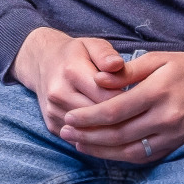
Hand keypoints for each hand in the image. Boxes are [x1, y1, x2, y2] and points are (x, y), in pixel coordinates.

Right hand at [11, 27, 129, 136]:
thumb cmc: (74, 54)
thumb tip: (117, 65)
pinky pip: (79, 139)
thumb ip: (106, 54)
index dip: (128, 101)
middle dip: (121, 119)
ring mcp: (53, 112)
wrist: (41, 64)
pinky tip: (111, 134)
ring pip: (89, 132)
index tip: (142, 100)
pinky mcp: (52, 125)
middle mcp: (59, 94)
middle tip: (140, 116)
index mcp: (71, 71)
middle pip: (98, 117)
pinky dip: (96, 139)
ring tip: (128, 126)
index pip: (107, 96)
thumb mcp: (92, 45)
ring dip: (110, 132)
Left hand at [56, 39, 183, 162]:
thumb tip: (97, 80)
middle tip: (66, 132)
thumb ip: (127, 72)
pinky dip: (120, 156)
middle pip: (118, 133)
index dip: (89, 117)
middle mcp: (166, 117)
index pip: (115, 110)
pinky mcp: (177, 145)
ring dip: (100, 150)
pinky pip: (144, 156)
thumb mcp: (159, 59)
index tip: (70, 118)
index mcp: (159, 92)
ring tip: (78, 144)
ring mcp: (173, 135)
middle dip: (88, 135)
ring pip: (129, 150)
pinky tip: (103, 151)